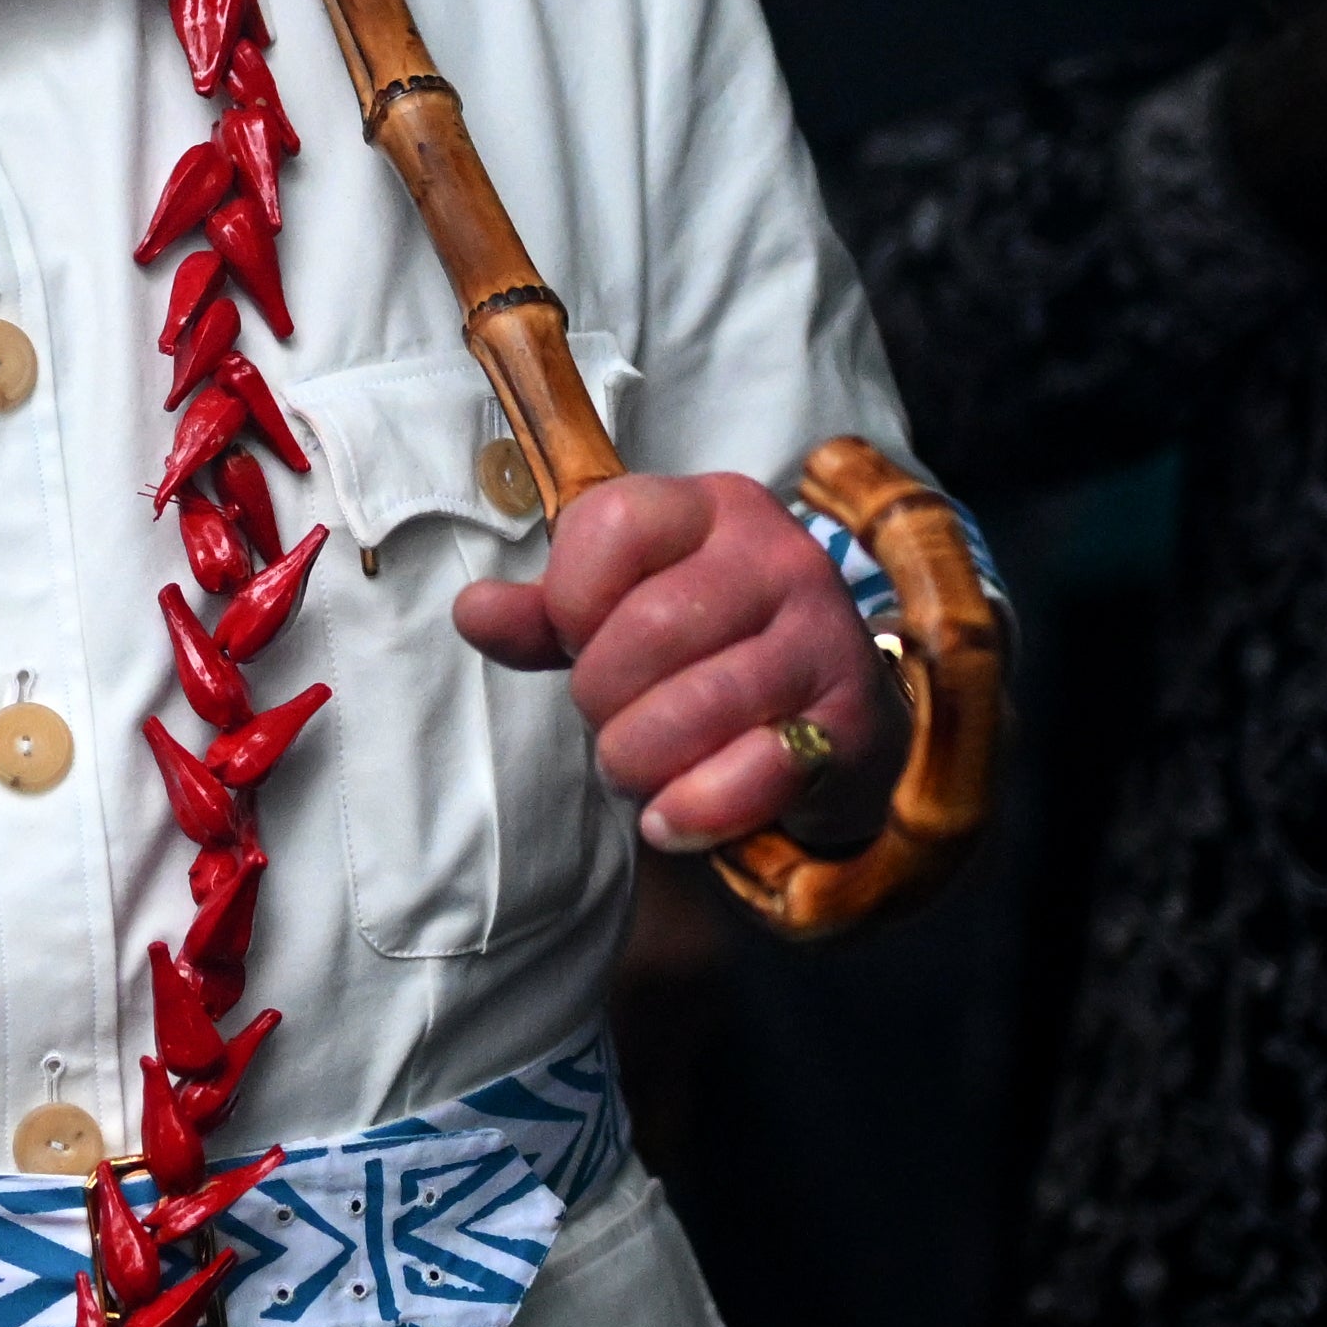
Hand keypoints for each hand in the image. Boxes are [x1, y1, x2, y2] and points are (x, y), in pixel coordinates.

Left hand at [451, 471, 889, 856]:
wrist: (836, 728)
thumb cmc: (709, 657)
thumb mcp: (623, 616)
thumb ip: (545, 616)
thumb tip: (474, 612)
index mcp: (713, 508)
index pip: (611, 524)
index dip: (570, 598)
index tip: (582, 638)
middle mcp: (780, 557)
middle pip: (647, 628)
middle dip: (600, 697)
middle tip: (613, 719)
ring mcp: (825, 638)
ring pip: (693, 707)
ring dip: (637, 760)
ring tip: (638, 767)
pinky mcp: (851, 725)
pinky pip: (754, 771)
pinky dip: (695, 809)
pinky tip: (673, 819)